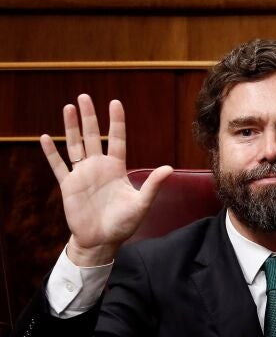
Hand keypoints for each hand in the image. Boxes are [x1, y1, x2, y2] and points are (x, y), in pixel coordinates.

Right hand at [40, 94, 172, 266]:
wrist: (102, 240)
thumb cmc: (124, 223)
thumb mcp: (142, 204)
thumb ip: (153, 185)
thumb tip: (169, 168)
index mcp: (117, 168)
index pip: (116, 139)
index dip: (116, 121)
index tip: (115, 102)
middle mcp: (98, 167)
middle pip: (92, 136)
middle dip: (88, 117)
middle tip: (84, 96)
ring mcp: (82, 175)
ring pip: (75, 145)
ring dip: (70, 127)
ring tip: (68, 107)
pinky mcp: (68, 186)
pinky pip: (58, 166)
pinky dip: (51, 153)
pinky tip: (45, 137)